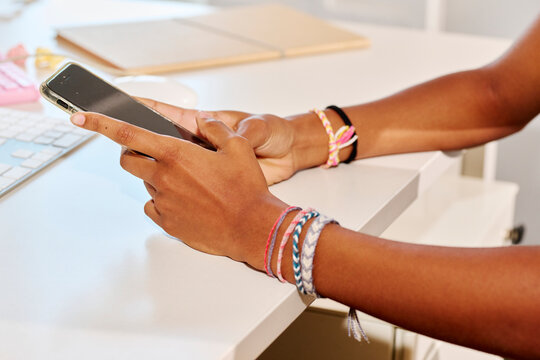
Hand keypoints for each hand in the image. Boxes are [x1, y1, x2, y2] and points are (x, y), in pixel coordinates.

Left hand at [70, 111, 288, 268]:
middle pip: (128, 160)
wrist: (251, 227)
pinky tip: (186, 200)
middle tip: (158, 155)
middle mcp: (163, 177)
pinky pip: (154, 206)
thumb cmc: (246, 189)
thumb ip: (215, 129)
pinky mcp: (167, 222)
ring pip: (146, 183)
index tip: (81, 117)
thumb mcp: (238, 147)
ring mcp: (163, 202)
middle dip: (134, 154)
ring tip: (189, 182)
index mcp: (176, 154)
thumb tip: (203, 122)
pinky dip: (163, 200)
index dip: (101, 123)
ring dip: (158, 178)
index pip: (129, 133)